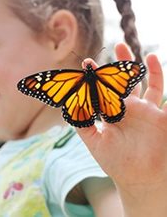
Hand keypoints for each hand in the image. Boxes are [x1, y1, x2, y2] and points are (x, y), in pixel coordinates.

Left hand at [77, 43, 166, 189]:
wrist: (139, 179)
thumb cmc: (116, 162)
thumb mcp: (94, 142)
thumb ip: (81, 123)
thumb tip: (67, 107)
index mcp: (112, 111)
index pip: (103, 88)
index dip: (96, 76)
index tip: (88, 62)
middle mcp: (129, 108)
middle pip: (124, 80)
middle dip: (121, 63)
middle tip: (117, 45)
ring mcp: (147, 110)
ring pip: (145, 83)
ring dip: (142, 67)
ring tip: (138, 52)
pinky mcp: (162, 116)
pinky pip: (165, 95)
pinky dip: (160, 77)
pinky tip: (156, 61)